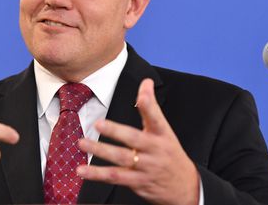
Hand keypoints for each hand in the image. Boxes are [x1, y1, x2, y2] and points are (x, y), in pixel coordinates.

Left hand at [77, 78, 198, 204]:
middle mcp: (154, 150)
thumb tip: (146, 81)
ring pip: (121, 158)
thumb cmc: (169, 152)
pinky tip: (82, 170)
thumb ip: (151, 107)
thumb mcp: (164, 130)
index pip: (156, 118)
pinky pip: (115, 177)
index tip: (143, 95)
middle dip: (116, 131)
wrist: (185, 186)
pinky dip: (97, 174)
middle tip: (98, 123)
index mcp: (162, 134)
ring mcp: (146, 167)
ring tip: (82, 143)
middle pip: (134, 139)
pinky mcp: (137, 182)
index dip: (150, 106)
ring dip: (100, 151)